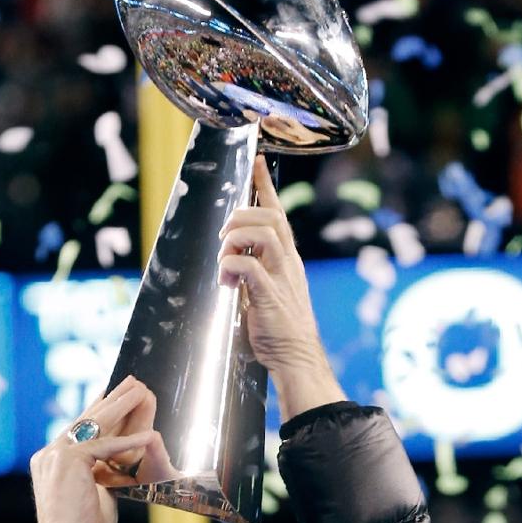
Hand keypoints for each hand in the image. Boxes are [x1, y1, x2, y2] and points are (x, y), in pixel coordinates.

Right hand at [27, 377, 166, 522]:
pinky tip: (149, 436)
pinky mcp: (67, 461)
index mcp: (50, 460)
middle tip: (130, 382)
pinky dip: (128, 443)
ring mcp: (55, 455)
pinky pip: (103, 446)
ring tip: (140, 391)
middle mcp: (49, 454)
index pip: (79, 429)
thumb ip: (102, 475)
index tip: (113, 395)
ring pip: (93, 424)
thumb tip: (120, 467)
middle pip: (86, 419)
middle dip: (111, 399)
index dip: (98, 410)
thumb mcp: (94, 494)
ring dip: (120, 407)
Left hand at [218, 155, 343, 420]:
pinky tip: (225, 281)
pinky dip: (232, 266)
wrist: (297, 360)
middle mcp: (288, 264)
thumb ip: (252, 273)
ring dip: (237, 237)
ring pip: (265, 233)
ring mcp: (282, 279)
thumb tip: (232, 260)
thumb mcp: (264, 293)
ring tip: (224, 256)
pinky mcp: (271, 296)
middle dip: (243, 214)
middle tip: (224, 235)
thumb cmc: (278, 332)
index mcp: (287, 261)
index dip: (265, 186)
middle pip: (272, 216)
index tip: (257, 161)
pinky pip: (250, 266)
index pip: (279, 213)